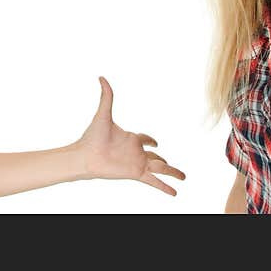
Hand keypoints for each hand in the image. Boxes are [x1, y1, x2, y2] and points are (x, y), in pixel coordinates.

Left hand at [72, 77, 184, 195]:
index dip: (151, 140)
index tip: (156, 142)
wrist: (86, 156)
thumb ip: (106, 95)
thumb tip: (101, 76)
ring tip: (184, 177)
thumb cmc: (92, 136)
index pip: (144, 139)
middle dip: (165, 160)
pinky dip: (165, 187)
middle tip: (172, 166)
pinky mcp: (136, 173)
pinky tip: (175, 193)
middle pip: (156, 156)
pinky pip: (155, 181)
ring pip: (161, 168)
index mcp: (130, 138)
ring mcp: (137, 163)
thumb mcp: (103, 114)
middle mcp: (135, 152)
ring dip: (173, 172)